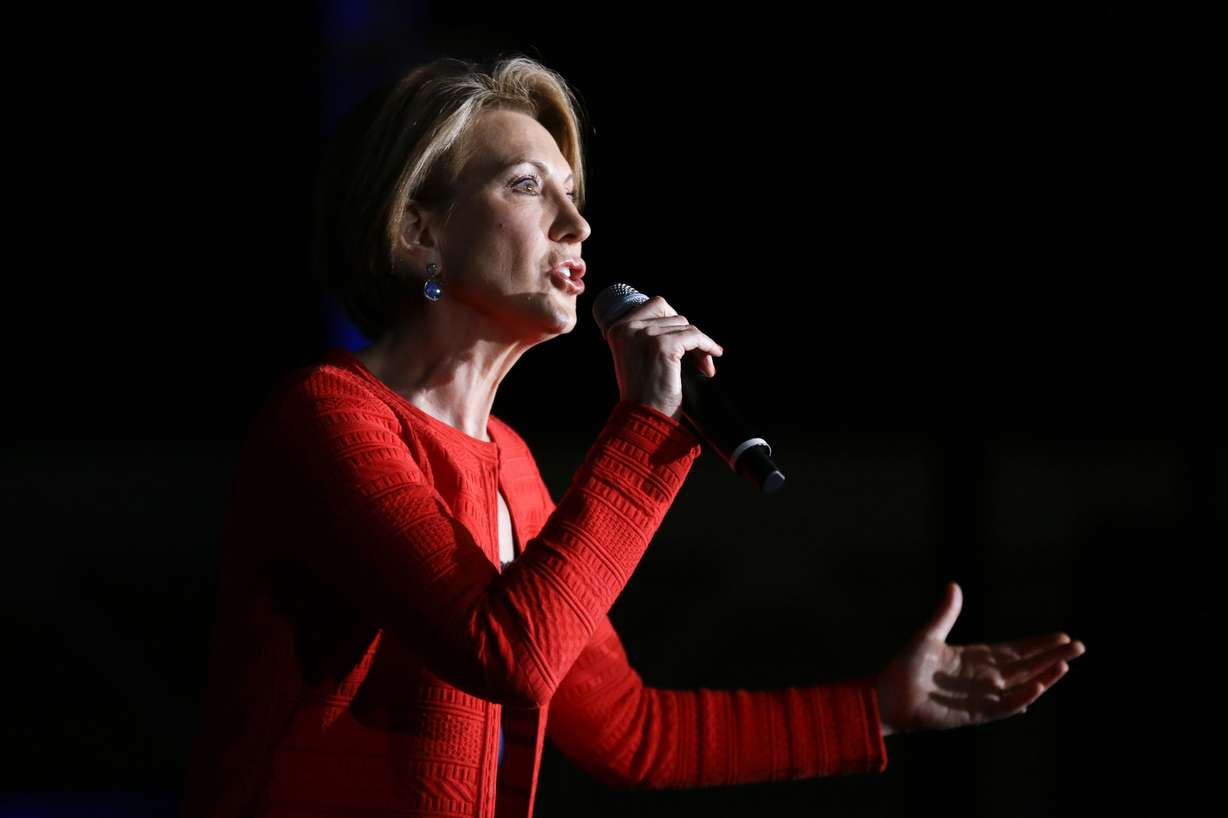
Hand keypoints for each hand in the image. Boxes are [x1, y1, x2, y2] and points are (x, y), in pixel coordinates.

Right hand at [604, 295, 723, 419]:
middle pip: (674, 316)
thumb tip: (680, 322)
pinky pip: (695, 336)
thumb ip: (646, 336)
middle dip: (689, 336)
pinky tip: (711, 361)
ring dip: (699, 346)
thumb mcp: (635, 357)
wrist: (642, 419)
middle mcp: (628, 327)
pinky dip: (707, 347)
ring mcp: (645, 334)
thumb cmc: (643, 395)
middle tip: (696, 358)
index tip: (686, 341)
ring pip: (686, 326)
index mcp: (617, 328)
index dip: (675, 321)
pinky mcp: (663, 345)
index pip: (655, 305)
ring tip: (701, 367)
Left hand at [874, 582, 1085, 735]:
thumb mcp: (929, 635)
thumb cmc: (906, 667)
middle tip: (1079, 646)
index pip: (1015, 650)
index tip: (1062, 636)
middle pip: (1027, 666)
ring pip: (1023, 685)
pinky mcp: (976, 712)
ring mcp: (983, 695)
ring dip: (1045, 676)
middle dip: (1052, 656)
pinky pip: (1005, 706)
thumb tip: (954, 585)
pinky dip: (1023, 698)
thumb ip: (946, 613)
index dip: (1038, 644)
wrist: (890, 696)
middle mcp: (985, 677)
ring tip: (1066, 665)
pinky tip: (1039, 688)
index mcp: (976, 658)